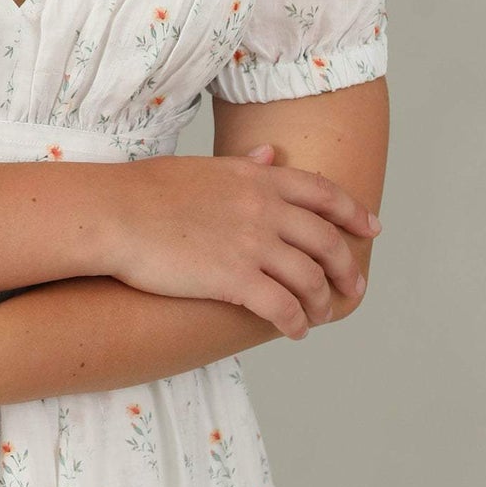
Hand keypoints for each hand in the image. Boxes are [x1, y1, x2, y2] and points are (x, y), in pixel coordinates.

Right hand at [97, 144, 379, 339]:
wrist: (114, 213)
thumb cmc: (148, 190)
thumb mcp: (204, 168)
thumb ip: (244, 166)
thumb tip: (270, 155)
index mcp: (259, 179)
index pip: (324, 194)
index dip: (354, 212)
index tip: (371, 228)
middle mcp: (265, 209)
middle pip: (327, 241)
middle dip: (347, 267)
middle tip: (354, 286)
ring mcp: (252, 244)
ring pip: (310, 279)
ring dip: (322, 302)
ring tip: (320, 316)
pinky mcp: (234, 279)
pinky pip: (282, 308)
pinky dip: (296, 322)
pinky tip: (295, 331)